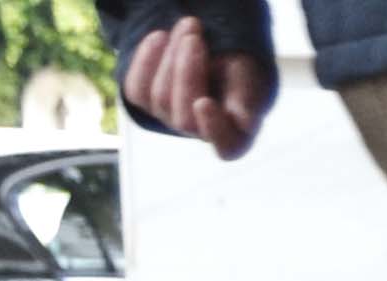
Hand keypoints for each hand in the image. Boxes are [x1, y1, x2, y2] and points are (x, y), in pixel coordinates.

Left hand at [119, 15, 273, 154]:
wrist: (214, 54)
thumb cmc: (239, 70)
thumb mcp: (250, 78)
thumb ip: (247, 98)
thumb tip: (244, 121)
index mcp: (235, 136)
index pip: (226, 146)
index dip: (213, 127)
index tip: (204, 102)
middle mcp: (200, 133)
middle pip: (184, 117)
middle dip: (186, 70)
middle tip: (195, 33)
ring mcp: (170, 121)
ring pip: (160, 99)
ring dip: (171, 55)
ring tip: (188, 27)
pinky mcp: (147, 105)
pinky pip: (137, 89)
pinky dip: (146, 57)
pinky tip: (161, 37)